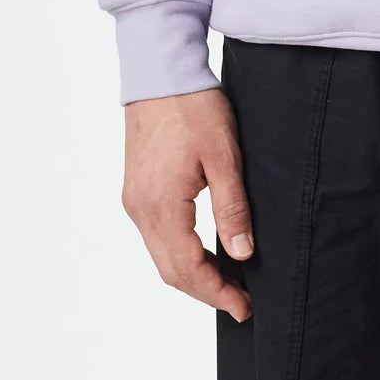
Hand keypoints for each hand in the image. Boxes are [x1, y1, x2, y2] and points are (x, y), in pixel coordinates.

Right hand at [121, 87, 254, 322]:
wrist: (160, 72)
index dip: (217, 293)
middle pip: (170, 271)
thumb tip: (242, 256)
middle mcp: (140, 209)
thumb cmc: (194, 107)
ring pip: (161, 257)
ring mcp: (134, 201)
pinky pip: (156, 237)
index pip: (188, 268)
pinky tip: (204, 252)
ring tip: (227, 282)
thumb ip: (232, 209)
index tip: (245, 307)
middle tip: (240, 303)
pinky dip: (179, 253)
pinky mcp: (135, 191)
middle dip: (205, 292)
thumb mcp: (224, 157)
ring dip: (192, 275)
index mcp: (161, 205)